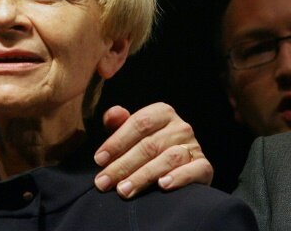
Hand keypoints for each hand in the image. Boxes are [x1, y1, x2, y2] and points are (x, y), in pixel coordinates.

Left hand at [93, 103, 212, 198]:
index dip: (117, 141)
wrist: (177, 167)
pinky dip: (178, 177)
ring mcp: (194, 146)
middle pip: (149, 145)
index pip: (138, 123)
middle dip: (122, 165)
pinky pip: (195, 170)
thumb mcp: (129, 132)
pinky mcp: (204, 166)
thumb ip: (118, 122)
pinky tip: (162, 185)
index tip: (99, 159)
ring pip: (167, 159)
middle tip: (104, 182)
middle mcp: (180, 127)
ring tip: (123, 190)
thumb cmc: (146, 146)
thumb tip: (115, 113)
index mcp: (162, 112)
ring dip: (143, 176)